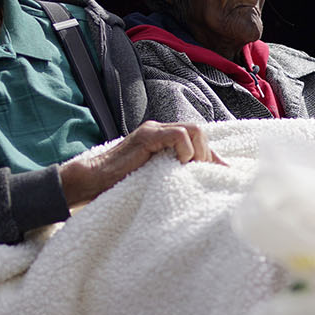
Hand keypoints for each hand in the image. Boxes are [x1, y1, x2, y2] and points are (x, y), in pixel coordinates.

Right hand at [57, 121, 221, 207]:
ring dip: (198, 152)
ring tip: (189, 170)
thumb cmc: (120, 185)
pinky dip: (185, 150)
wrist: (91, 182)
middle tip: (199, 175)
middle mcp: (160, 130)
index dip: (212, 158)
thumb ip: (177, 174)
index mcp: (164, 138)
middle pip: (200, 132)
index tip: (223, 177)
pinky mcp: (146, 137)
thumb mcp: (157, 179)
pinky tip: (179, 165)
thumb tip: (206, 183)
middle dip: (206, 155)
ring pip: (193, 130)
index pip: (199, 140)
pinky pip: (177, 135)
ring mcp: (152, 131)